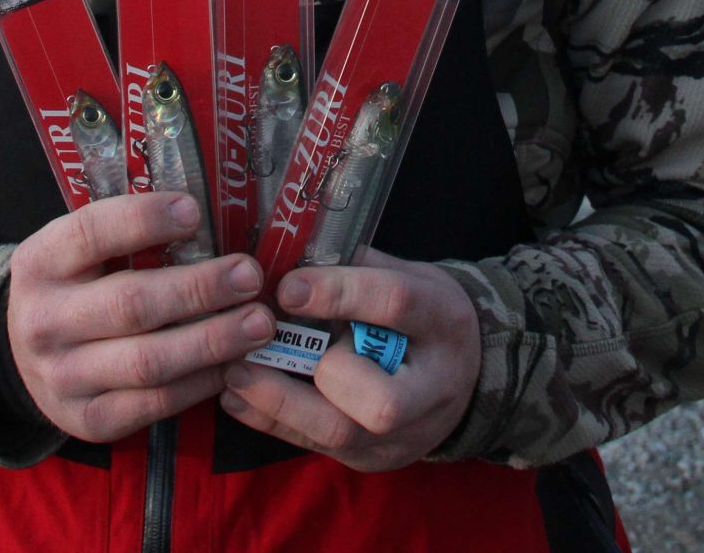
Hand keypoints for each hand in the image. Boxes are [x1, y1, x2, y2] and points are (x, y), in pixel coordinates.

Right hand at [6, 192, 274, 443]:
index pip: (90, 233)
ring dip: (213, 341)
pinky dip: (200, 383)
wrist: (23, 361)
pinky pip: (155, 404)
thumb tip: (206, 216)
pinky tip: (233, 363)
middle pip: (131, 304)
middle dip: (199, 289)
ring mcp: (63, 378)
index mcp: (41, 263)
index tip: (194, 212)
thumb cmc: (75, 289)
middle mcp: (44, 322)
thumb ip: (127, 235)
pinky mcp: (88, 420)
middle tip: (249, 276)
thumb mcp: (79, 254)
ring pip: (149, 361)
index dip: (143, 220)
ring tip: (259, 323)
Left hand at [218, 249, 482, 471]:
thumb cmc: (425, 315)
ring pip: (341, 434)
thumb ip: (359, 264)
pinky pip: (316, 446)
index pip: (395, 305)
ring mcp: (405, 434)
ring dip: (278, 402)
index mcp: (444, 322)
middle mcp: (433, 388)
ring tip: (235, 370)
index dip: (339, 293)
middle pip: (381, 402)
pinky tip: (236, 395)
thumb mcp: (411, 275)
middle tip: (270, 341)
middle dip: (320, 373)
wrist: (468, 375)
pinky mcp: (374, 458)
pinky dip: (270, 420)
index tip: (286, 285)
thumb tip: (293, 245)